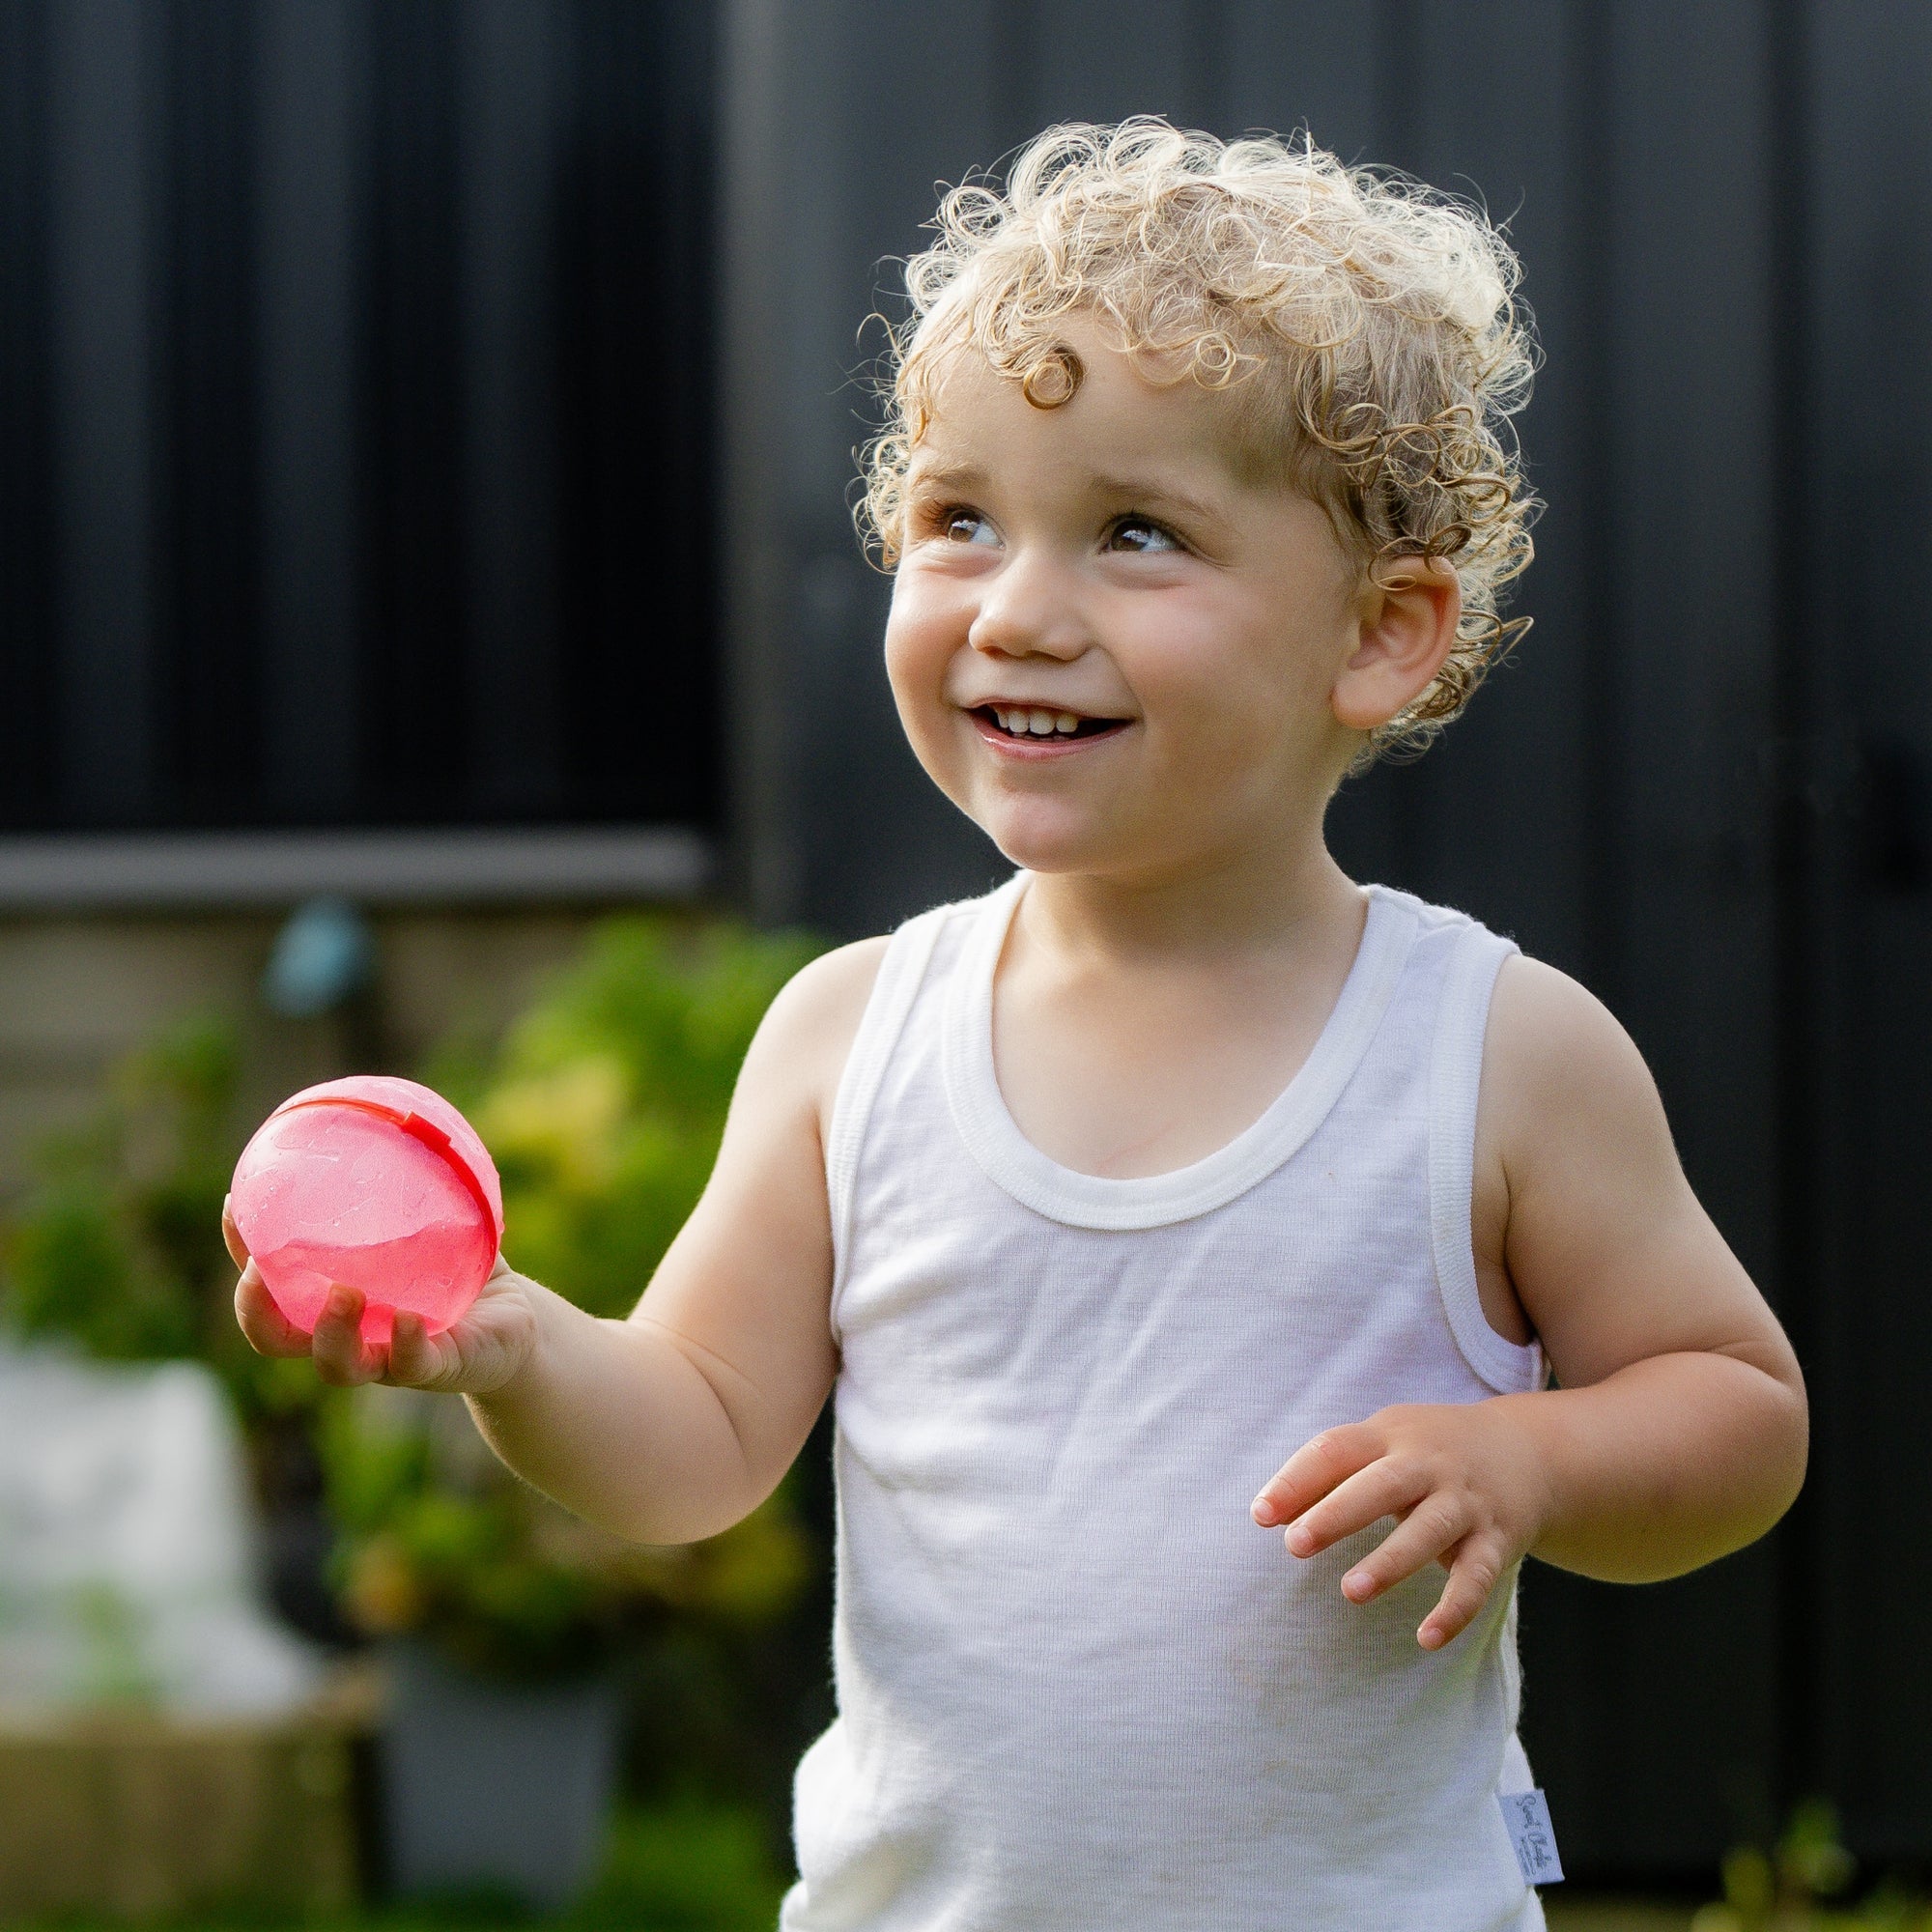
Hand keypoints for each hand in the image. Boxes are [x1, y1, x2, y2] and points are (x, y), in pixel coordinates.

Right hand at [224, 1198, 540, 1394]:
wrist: (515, 1322)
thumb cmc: (464, 1265)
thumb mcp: (442, 1213)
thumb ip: (418, 1176)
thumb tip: (407, 1112)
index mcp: (329, 1294)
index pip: (269, 1276)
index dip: (238, 1246)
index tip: (235, 1203)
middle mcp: (347, 1332)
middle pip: (274, 1337)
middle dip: (255, 1310)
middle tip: (257, 1273)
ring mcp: (386, 1357)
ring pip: (336, 1364)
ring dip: (329, 1334)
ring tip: (343, 1294)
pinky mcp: (435, 1369)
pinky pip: (410, 1365)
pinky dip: (404, 1345)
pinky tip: (407, 1319)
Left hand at [1250, 1399, 1553, 1650]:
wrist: (1527, 1451)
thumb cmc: (1427, 1452)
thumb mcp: (1381, 1443)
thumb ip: (1327, 1474)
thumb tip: (1263, 1513)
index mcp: (1390, 1436)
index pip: (1336, 1450)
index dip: (1296, 1480)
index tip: (1260, 1515)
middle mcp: (1429, 1465)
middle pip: (1382, 1485)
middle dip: (1338, 1513)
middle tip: (1295, 1545)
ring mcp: (1466, 1502)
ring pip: (1429, 1530)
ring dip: (1391, 1562)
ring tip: (1351, 1591)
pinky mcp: (1497, 1541)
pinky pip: (1477, 1577)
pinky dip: (1455, 1609)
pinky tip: (1426, 1638)